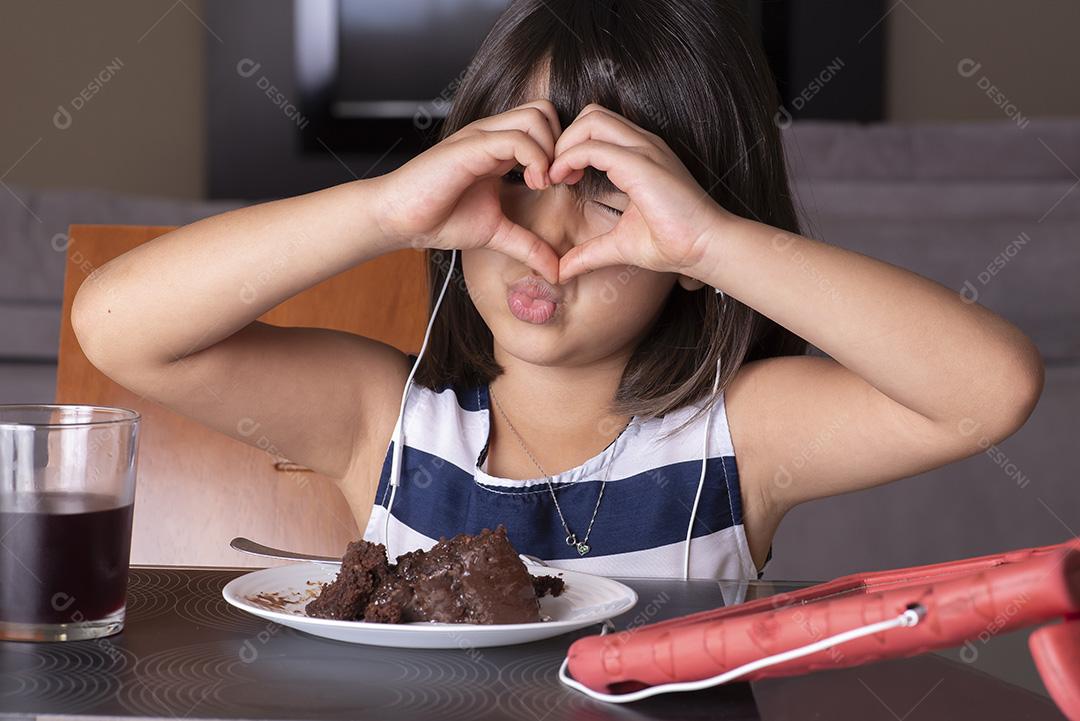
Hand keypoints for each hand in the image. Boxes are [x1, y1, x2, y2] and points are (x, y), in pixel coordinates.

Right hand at [370, 100, 563, 283]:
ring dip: (550, 150)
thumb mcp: (496, 233)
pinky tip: (533, 185)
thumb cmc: (440, 218)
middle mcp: (492, 135)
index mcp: (500, 148)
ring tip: (543, 184)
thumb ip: (528, 246)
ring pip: (536, 116)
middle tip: (559, 180)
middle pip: (545, 110)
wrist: (399, 218)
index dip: (562, 151)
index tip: (564, 184)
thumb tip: (556, 271)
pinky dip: (536, 159)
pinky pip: (516, 138)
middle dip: (562, 144)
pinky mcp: (470, 147)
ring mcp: (481, 137)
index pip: (545, 125)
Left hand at [548, 104, 734, 282]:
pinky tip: (563, 180)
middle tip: (554, 173)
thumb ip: (589, 253)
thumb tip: (561, 272)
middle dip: (563, 138)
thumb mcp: (619, 245)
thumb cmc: (673, 243)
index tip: (559, 178)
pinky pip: (593, 146)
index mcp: (640, 155)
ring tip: (557, 176)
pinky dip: (569, 158)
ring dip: (564, 144)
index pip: (597, 127)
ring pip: (590, 120)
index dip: (571, 147)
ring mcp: (644, 150)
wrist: (705, 247)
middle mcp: (642, 145)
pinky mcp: (640, 164)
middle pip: (590, 114)